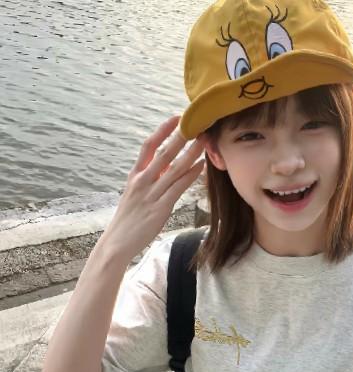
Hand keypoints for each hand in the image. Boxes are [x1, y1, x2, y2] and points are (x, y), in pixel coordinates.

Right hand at [101, 115, 204, 262]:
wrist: (118, 241)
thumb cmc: (129, 217)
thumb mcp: (135, 193)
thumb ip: (150, 178)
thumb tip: (168, 165)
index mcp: (135, 175)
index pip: (148, 146)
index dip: (163, 130)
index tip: (177, 118)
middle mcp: (142, 181)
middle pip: (164, 153)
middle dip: (181, 137)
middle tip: (197, 124)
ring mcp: (151, 194)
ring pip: (174, 168)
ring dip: (191, 153)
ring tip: (204, 141)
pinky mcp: (160, 208)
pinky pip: (178, 188)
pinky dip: (191, 175)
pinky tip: (201, 166)